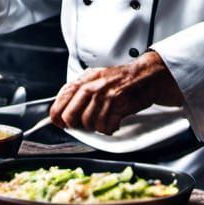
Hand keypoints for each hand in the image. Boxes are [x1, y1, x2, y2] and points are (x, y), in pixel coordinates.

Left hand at [48, 52, 183, 133]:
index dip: (57, 116)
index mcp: (84, 80)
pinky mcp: (117, 106)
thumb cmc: (121, 79)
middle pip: (70, 116)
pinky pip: (105, 127)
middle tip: (82, 125)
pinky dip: (109, 128)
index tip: (59, 123)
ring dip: (95, 126)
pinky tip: (113, 121)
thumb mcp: (95, 78)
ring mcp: (104, 97)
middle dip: (75, 125)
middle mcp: (92, 87)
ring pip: (88, 123)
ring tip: (103, 120)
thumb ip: (79, 91)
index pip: (61, 100)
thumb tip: (63, 107)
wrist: (145, 76)